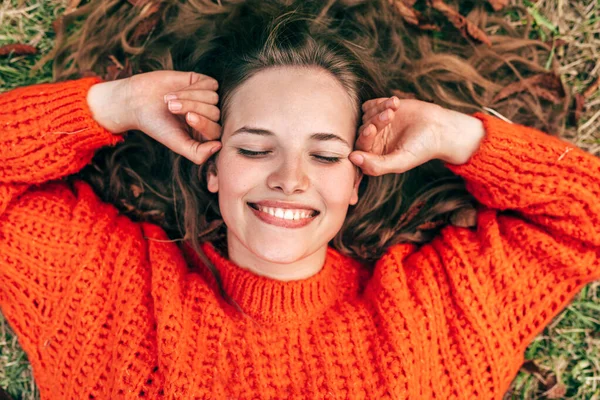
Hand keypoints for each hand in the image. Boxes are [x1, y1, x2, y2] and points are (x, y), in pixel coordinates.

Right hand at [87, 71, 221, 164]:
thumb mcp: (177, 144)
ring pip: (213, 98)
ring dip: (189, 97)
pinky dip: (193, 87)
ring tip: (169, 100)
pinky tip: (177, 91)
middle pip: (215, 113)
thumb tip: (219, 146)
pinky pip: (211, 85)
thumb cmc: (157, 125)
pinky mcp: (202, 83)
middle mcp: (208, 117)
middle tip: (171, 108)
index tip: (188, 118)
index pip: (217, 131)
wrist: (137, 101)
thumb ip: (198, 153)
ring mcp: (206, 100)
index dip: (204, 123)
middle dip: (192, 108)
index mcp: (204, 135)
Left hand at [348, 97, 485, 175]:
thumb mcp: (401, 162)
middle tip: (390, 116)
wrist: (439, 128)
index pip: (360, 148)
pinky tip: (396, 103)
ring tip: (396, 107)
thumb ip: (377, 165)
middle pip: (363, 130)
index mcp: (374, 157)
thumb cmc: (421, 149)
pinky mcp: (380, 110)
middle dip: (376, 121)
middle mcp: (373, 142)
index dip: (364, 138)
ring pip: (366, 116)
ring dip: (380, 110)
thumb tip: (352, 158)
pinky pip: (370, 105)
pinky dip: (381, 102)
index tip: (372, 129)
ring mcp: (376, 125)